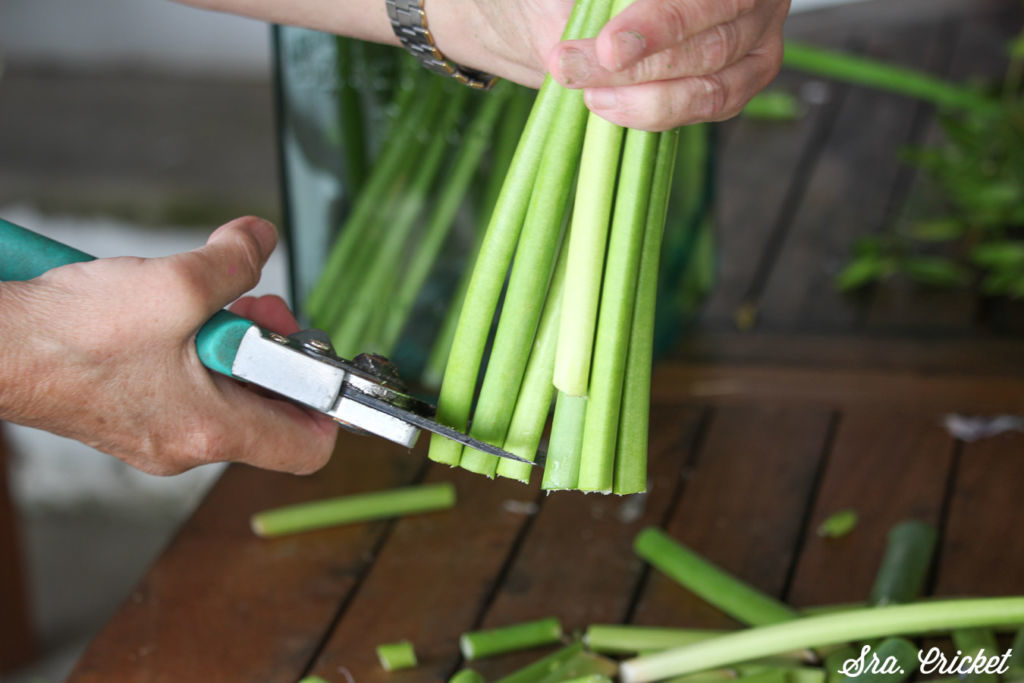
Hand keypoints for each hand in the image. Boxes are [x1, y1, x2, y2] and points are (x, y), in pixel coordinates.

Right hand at [0, 217, 337, 475]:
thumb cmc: (74, 334)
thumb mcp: (176, 285)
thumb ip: (234, 261)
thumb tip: (261, 239)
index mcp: (211, 430)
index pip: (306, 447)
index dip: (328, 406)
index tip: (318, 361)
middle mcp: (186, 445)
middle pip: (265, 408)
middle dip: (272, 351)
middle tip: (260, 305)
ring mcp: (155, 433)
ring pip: (222, 392)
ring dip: (231, 342)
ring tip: (214, 296)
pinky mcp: (128, 415)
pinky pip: (184, 386)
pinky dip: (192, 348)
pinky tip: (173, 310)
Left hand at [442, 0, 788, 130]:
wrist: (541, 4)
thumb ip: (576, 8)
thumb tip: (576, 42)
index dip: (660, 20)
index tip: (605, 50)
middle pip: (713, 30)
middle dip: (641, 62)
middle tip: (573, 72)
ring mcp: (750, 28)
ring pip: (716, 76)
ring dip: (649, 97)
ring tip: (588, 97)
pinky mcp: (737, 73)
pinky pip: (714, 103)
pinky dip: (663, 114)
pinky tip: (614, 112)